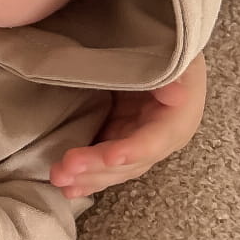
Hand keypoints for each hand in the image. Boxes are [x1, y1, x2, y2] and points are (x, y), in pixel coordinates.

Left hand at [49, 52, 207, 196]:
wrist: (162, 52)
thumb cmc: (168, 51)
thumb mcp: (175, 57)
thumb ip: (174, 75)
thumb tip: (178, 94)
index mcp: (179, 119)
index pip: (155, 140)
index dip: (132, 150)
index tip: (110, 157)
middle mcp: (161, 139)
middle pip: (129, 161)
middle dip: (98, 167)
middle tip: (67, 167)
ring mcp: (138, 142)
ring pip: (114, 168)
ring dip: (88, 177)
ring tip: (60, 179)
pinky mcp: (120, 141)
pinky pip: (104, 165)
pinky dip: (87, 177)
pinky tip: (67, 187)